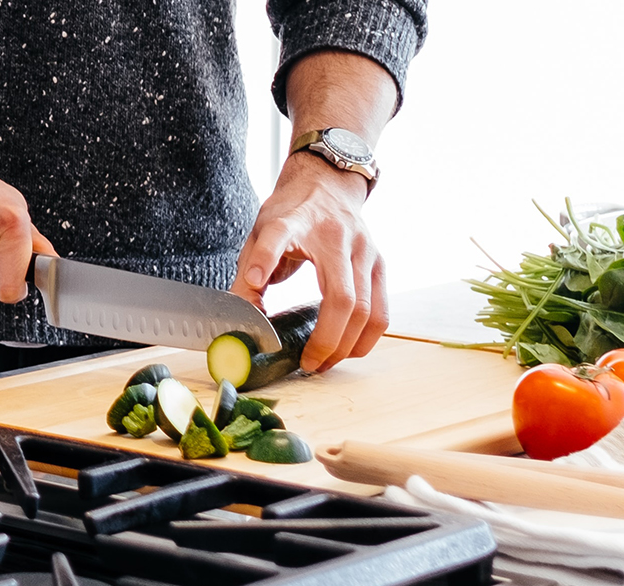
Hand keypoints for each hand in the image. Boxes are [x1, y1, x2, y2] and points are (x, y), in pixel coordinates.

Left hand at [231, 155, 386, 371]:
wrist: (327, 184)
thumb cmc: (291, 212)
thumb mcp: (260, 232)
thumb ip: (248, 271)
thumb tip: (242, 319)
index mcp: (295, 223)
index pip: (277, 237)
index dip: (264, 258)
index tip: (253, 279)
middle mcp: (338, 237)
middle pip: (343, 299)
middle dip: (327, 341)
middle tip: (308, 364)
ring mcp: (365, 251)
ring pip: (368, 311)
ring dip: (348, 345)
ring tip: (325, 362)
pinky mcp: (380, 263)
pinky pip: (381, 311)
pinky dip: (366, 336)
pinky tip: (348, 348)